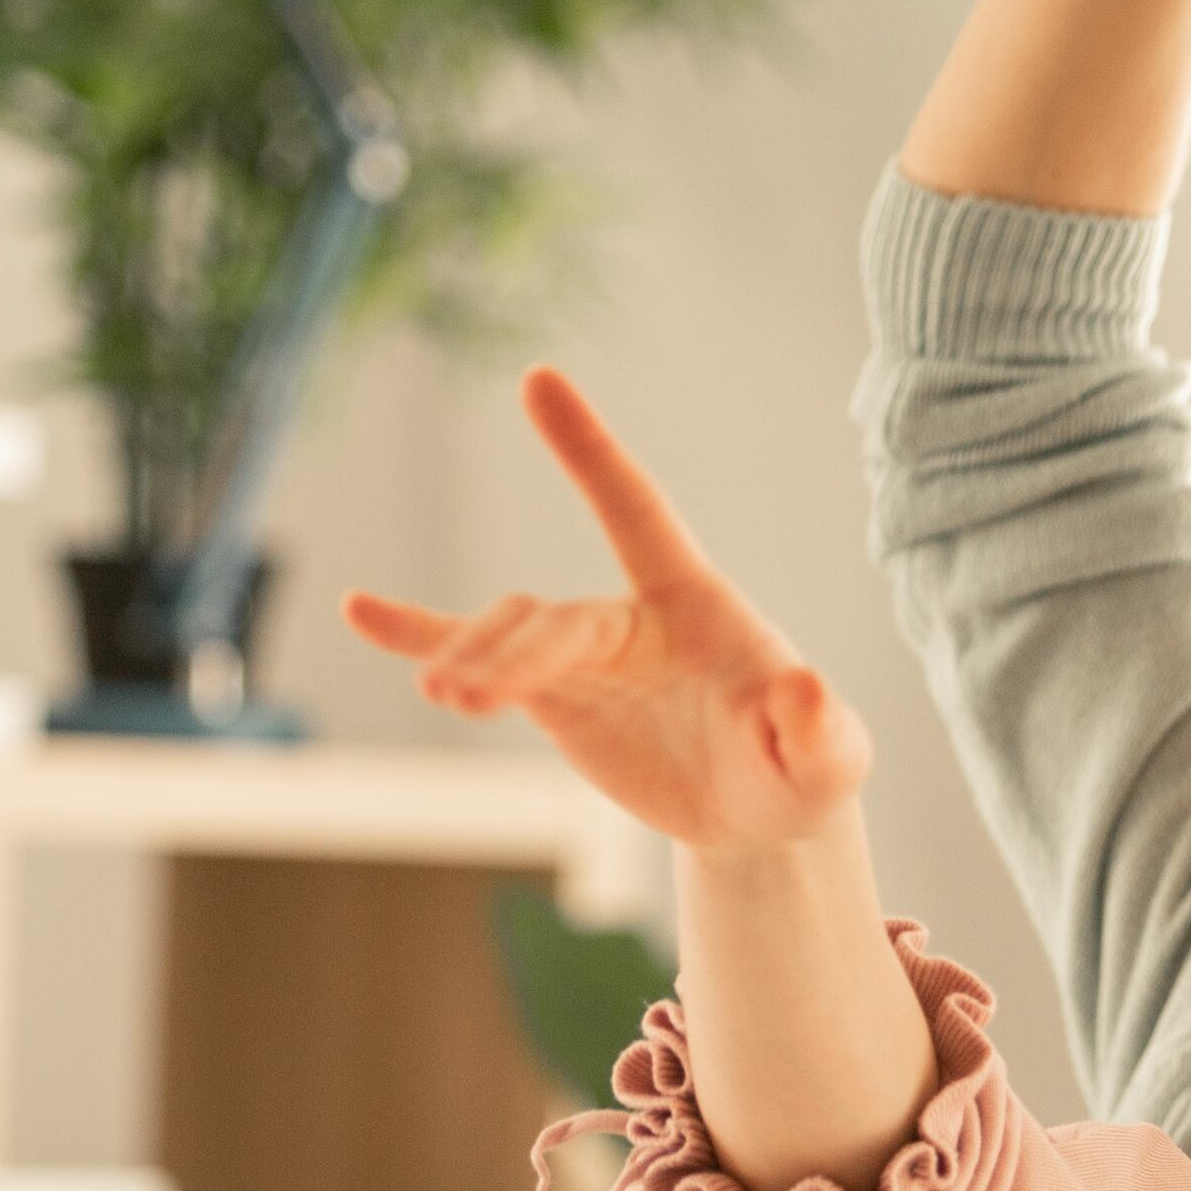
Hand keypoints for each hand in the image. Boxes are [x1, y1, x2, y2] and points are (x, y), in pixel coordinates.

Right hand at [345, 367, 870, 852]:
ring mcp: (584, 654)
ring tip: (444, 694)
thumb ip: (823, 729)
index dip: (590, 453)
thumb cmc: (801, 769)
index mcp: (697, 605)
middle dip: (516, 652)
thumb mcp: (830, 761)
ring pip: (510, 636)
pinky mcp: (552, 696)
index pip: (638, 513)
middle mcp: (631, 616)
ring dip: (471, 659)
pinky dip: (418, 633)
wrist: (762, 811)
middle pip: (559, 617)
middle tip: (469, 695)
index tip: (538, 379)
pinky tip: (360, 612)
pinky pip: (474, 659)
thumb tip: (810, 693)